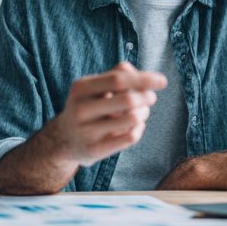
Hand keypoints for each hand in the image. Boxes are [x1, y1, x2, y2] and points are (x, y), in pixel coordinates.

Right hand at [46, 61, 166, 166]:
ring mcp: (86, 132)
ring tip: (142, 112)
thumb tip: (146, 79)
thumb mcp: (95, 87)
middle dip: (147, 97)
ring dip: (144, 113)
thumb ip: (118, 75)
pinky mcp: (94, 150)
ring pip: (132, 119)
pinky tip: (134, 127)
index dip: (143, 79)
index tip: (163, 81)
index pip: (118, 79)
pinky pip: (130, 137)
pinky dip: (139, 129)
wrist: (63, 139)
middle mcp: (80, 109)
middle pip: (128, 100)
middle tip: (151, 98)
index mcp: (81, 88)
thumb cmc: (89, 106)